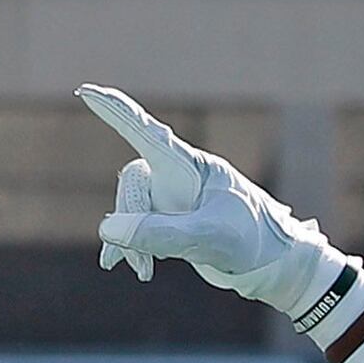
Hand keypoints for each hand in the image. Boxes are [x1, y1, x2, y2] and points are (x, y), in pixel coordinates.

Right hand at [84, 86, 352, 321]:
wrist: (276, 266)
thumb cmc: (252, 242)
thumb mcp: (208, 239)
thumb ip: (160, 233)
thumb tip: (107, 227)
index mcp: (192, 167)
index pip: (147, 132)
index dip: (115, 110)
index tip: (87, 91)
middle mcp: (179, 176)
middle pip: (134, 182)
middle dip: (131, 217)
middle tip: (142, 262)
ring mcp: (174, 197)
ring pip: (131, 206)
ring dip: (130, 240)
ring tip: (142, 271)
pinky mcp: (172, 219)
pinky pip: (136, 224)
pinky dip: (128, 245)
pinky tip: (119, 264)